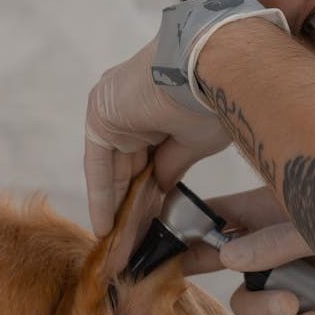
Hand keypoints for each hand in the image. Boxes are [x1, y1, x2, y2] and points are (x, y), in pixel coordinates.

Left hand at [84, 35, 230, 236]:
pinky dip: (102, 197)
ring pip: (114, 171)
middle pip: (128, 169)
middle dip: (131, 208)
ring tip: (120, 246)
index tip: (151, 225)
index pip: (148, 160)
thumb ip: (172, 166)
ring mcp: (113, 109)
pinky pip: (99, 165)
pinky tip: (106, 228)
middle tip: (133, 244)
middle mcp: (132, 107)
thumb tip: (162, 188)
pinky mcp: (101, 114)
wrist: (213, 67)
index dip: (149, 195)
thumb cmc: (216, 98)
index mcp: (157, 108)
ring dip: (117, 209)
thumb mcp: (195, 143)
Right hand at [183, 187, 314, 314]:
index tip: (160, 251)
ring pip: (251, 297)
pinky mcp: (313, 299)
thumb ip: (276, 240)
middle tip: (179, 282)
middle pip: (221, 258)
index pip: (212, 213)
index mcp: (268, 206)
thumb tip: (227, 257)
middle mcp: (273, 238)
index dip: (184, 228)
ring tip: (291, 305)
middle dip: (203, 271)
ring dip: (264, 308)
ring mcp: (291, 271)